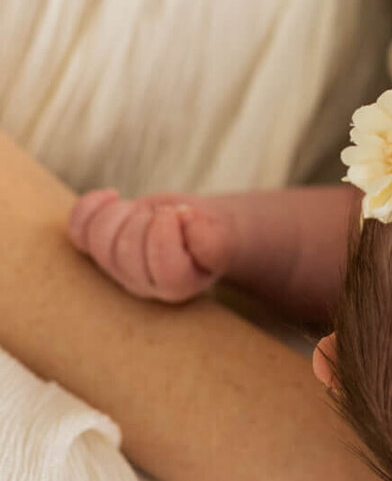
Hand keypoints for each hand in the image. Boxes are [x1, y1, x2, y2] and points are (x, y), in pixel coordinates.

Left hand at [67, 189, 232, 302]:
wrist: (195, 230)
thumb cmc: (211, 234)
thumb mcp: (223, 238)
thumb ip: (212, 239)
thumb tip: (184, 218)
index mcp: (177, 285)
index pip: (162, 266)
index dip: (170, 229)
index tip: (185, 212)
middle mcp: (141, 283)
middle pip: (126, 250)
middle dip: (149, 219)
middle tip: (168, 212)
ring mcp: (116, 266)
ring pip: (100, 237)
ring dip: (124, 211)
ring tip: (147, 210)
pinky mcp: (98, 246)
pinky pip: (78, 229)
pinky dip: (89, 206)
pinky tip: (113, 194)